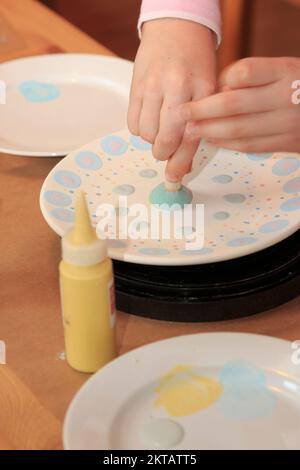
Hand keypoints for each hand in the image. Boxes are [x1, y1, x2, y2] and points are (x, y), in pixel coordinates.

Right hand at [127, 18, 216, 180]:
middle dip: (165, 153)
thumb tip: (183, 166)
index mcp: (204, 89)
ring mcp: (154, 85)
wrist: (176, 28)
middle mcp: (178, 87)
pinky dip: (140, 130)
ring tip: (160, 128)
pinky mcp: (136, 86)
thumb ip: (200, 125)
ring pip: (147, 134)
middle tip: (166, 151)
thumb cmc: (197, 62)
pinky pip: (133, 124)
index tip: (174, 178)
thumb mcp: (209, 88)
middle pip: (166, 139)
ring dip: (153, 141)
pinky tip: (150, 119)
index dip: (182, 162)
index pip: (192, 135)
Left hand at [180, 57, 299, 152]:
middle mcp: (286, 97)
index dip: (220, 82)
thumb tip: (218, 93)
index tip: (204, 89)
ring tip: (189, 131)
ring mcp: (287, 124)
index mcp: (285, 72)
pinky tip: (212, 140)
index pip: (245, 72)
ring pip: (239, 130)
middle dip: (202, 111)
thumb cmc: (298, 86)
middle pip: (234, 105)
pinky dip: (227, 144)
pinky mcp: (287, 144)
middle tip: (180, 115)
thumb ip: (254, 77)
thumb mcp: (284, 69)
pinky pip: (250, 145)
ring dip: (209, 132)